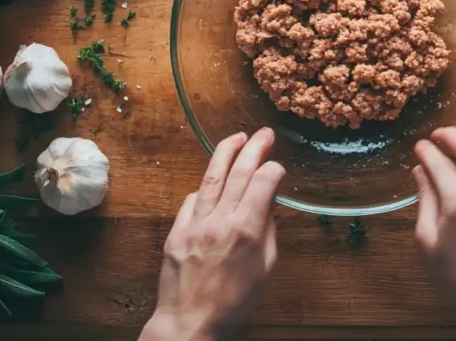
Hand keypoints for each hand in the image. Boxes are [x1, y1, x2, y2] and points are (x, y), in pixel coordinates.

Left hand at [140, 128, 285, 340]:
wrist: (191, 322)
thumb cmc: (234, 303)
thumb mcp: (266, 269)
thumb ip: (268, 232)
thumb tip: (267, 205)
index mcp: (247, 231)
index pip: (263, 183)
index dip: (274, 169)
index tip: (278, 167)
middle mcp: (220, 221)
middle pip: (239, 172)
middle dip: (255, 147)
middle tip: (265, 134)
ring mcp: (195, 224)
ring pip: (212, 177)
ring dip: (226, 153)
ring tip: (237, 137)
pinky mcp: (176, 231)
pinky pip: (192, 200)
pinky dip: (205, 189)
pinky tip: (213, 183)